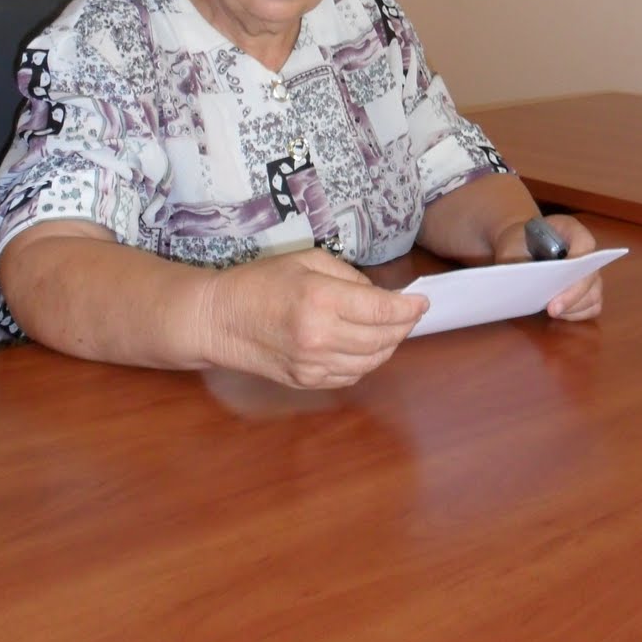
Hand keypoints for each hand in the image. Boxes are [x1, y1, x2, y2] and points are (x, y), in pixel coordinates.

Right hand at [201, 247, 428, 389]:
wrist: (218, 319)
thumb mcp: (306, 260)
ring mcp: (313, 365)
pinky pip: (351, 375)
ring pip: (371, 362)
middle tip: (410, 313)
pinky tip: (368, 346)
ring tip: (393, 328)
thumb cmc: (260, 281)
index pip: (382, 310)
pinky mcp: (306, 381)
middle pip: (383, 339)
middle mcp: (320, 337)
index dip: (408, 308)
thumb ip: (348, 276)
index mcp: (321, 300)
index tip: (422, 302)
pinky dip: (367, 362)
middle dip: (403, 326)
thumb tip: (378, 296)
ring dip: (389, 345)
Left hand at [492, 213, 602, 322]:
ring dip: (575, 307)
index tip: (557, 280)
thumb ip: (519, 262)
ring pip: (594, 295)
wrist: (521, 245)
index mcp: (571, 230)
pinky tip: (559, 313)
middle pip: (592, 276)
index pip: (585, 245)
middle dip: (573, 295)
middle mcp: (587, 251)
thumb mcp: (512, 246)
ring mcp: (590, 272)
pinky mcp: (589, 290)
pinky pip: (593, 306)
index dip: (576, 263)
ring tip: (552, 311)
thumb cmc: (518, 242)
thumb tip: (527, 284)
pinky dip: (578, 314)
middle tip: (551, 309)